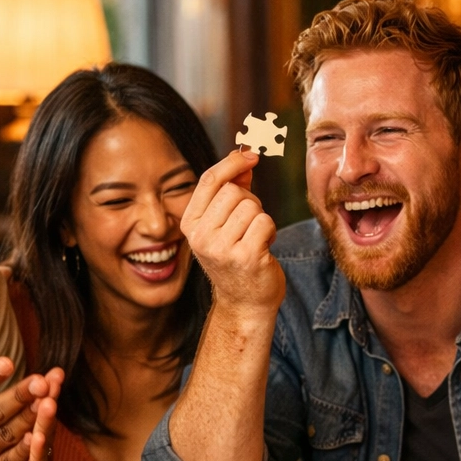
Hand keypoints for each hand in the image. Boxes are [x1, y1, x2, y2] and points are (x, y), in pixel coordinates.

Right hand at [181, 150, 283, 315]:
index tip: (252, 155)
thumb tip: (244, 156)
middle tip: (251, 225)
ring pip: (251, 207)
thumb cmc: (237, 260)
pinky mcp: (245, 257)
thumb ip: (232, 190)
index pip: (210, 180)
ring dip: (261, 219)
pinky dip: (270, 232)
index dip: (232, 163)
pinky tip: (263, 248)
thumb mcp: (225, 225)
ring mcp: (221, 248)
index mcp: (190, 225)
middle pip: (233, 192)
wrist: (244, 304)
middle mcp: (201, 237)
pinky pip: (265, 222)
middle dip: (250, 202)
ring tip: (256, 239)